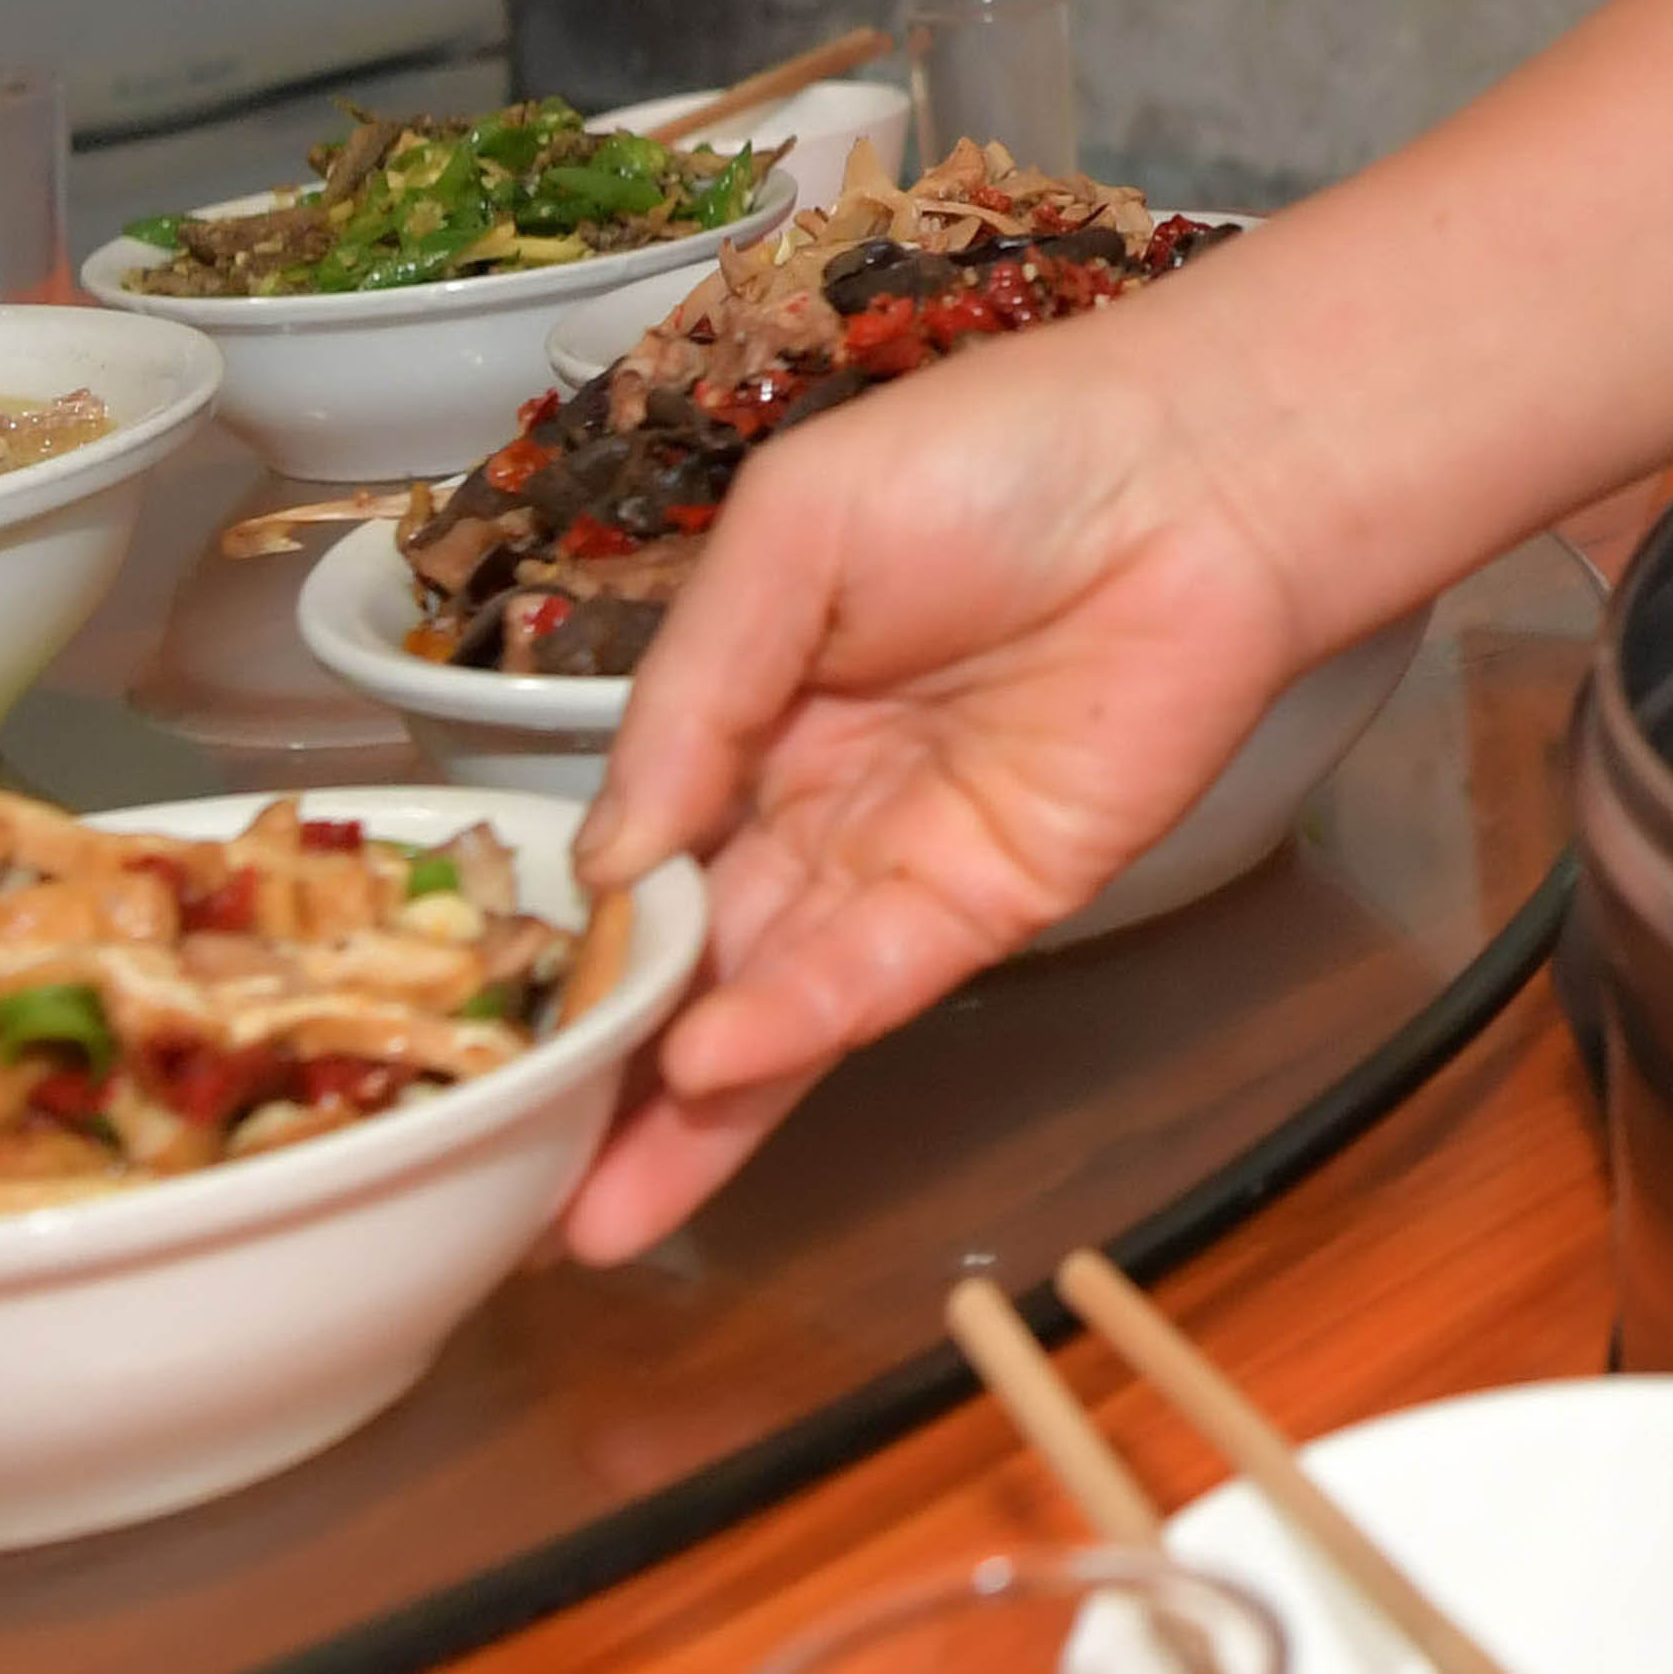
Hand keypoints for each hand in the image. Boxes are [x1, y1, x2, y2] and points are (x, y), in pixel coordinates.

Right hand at [556, 318, 1331, 1262]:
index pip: (640, 841)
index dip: (570, 928)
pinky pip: (870, 979)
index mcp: (750, 701)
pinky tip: (704, 1071)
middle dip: (605, 1065)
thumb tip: (607, 860)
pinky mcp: (989, 903)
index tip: (474, 1022)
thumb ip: (694, 693)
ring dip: (679, 1109)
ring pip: (768, 1002)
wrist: (1199, 475)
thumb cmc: (994, 457)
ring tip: (579, 1216)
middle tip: (494, 1177)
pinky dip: (789, 1028)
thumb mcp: (797, 530)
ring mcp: (898, 860)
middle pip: (693, 952)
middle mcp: (812, 799)